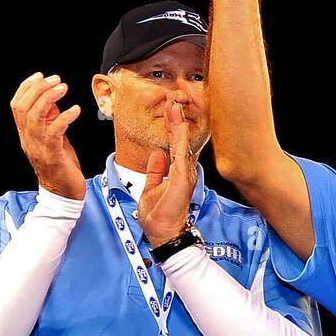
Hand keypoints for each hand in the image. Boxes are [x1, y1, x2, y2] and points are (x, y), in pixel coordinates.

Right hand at [11, 72, 85, 199]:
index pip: (16, 106)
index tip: (40, 76)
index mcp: (25, 134)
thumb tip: (52, 98)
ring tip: (63, 87)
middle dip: (38, 89)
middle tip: (56, 79)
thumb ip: (50, 120)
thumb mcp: (55, 137)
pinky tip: (75, 109)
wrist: (63, 193)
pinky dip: (64, 118)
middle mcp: (28, 140)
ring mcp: (38, 148)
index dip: (26, 88)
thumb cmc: (61, 164)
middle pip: (23, 108)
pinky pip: (54, 133)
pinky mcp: (53, 156)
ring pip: (35, 118)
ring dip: (49, 99)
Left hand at [138, 93, 198, 246]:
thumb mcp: (151, 189)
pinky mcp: (182, 179)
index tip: (169, 110)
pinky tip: (179, 125)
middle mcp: (184, 171)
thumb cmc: (159, 217)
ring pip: (181, 143)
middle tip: (173, 101)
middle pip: (180, 140)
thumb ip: (155, 172)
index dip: (172, 127)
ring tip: (174, 106)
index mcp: (177, 172)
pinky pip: (180, 154)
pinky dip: (179, 138)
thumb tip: (156, 155)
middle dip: (176, 120)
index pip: (175, 145)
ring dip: (177, 124)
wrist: (163, 234)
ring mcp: (185, 174)